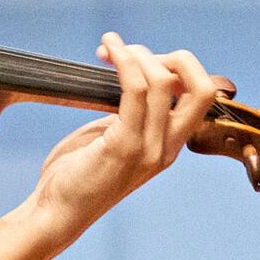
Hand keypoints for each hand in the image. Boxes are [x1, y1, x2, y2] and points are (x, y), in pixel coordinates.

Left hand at [28, 32, 224, 228]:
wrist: (56, 214)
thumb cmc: (77, 175)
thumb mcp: (114, 138)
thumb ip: (130, 113)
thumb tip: (132, 75)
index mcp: (169, 146)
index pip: (201, 97)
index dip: (178, 69)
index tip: (141, 60)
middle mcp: (167, 148)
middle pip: (203, 89)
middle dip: (176, 57)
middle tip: (134, 52)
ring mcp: (149, 149)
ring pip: (163, 82)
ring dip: (136, 52)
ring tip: (109, 45)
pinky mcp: (124, 146)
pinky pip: (134, 90)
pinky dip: (123, 62)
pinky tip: (106, 51)